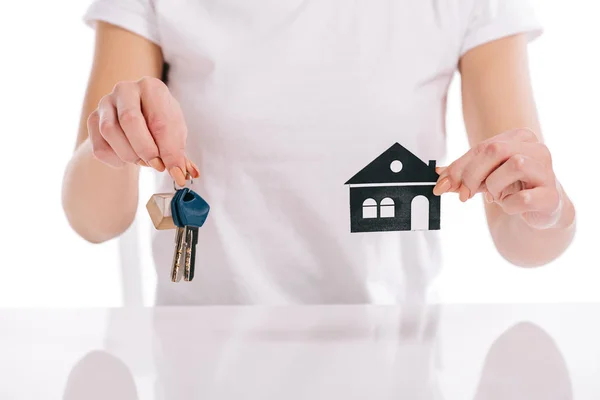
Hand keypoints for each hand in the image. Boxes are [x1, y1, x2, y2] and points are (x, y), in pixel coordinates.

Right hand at [87, 76, 199, 185]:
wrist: (137, 122)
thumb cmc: (160, 124)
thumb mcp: (175, 134)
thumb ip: (178, 152)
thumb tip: (184, 174)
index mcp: (151, 87)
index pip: (159, 120)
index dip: (168, 150)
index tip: (176, 170)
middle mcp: (125, 89)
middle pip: (129, 120)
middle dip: (145, 150)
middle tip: (157, 165)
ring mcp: (105, 103)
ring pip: (110, 132)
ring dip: (130, 155)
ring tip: (144, 160)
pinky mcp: (92, 120)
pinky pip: (100, 147)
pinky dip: (116, 160)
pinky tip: (127, 158)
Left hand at [433, 128, 564, 229]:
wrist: (542, 209)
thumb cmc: (512, 187)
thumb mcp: (484, 177)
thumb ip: (461, 175)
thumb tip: (438, 174)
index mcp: (519, 138)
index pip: (481, 147)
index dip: (458, 168)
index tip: (441, 186)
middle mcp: (536, 149)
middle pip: (495, 150)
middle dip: (472, 175)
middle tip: (463, 195)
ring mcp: (547, 171)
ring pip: (514, 166)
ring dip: (495, 187)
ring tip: (497, 196)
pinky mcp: (552, 196)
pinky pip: (523, 198)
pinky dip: (509, 206)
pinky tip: (511, 206)